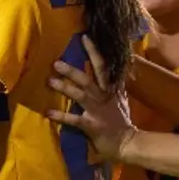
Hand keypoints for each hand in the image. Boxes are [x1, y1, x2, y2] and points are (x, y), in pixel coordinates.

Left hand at [46, 36, 136, 161]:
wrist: (129, 142)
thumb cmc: (121, 120)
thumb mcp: (120, 98)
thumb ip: (113, 84)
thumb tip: (111, 68)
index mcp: (111, 89)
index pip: (103, 66)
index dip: (94, 51)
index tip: (85, 37)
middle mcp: (104, 96)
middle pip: (88, 78)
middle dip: (72, 69)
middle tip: (56, 62)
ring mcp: (98, 110)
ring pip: (80, 94)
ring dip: (65, 87)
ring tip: (50, 81)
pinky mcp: (92, 125)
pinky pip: (74, 119)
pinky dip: (61, 116)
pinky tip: (49, 113)